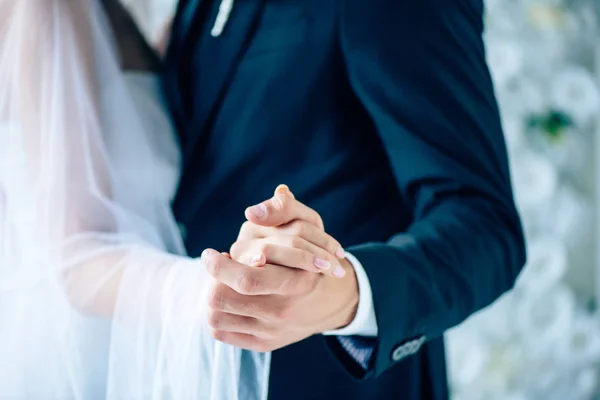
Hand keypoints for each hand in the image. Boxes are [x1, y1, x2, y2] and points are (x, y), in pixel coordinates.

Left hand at [203, 185, 358, 351]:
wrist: (334, 300)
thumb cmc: (315, 256)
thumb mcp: (309, 225)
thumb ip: (283, 210)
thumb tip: (252, 212)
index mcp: (293, 281)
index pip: (246, 279)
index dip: (218, 265)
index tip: (210, 253)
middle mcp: (281, 310)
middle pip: (222, 300)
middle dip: (211, 279)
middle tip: (214, 264)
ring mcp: (271, 331)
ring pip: (216, 318)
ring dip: (212, 295)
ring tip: (220, 281)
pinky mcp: (264, 344)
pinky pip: (222, 333)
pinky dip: (217, 315)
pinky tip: (227, 299)